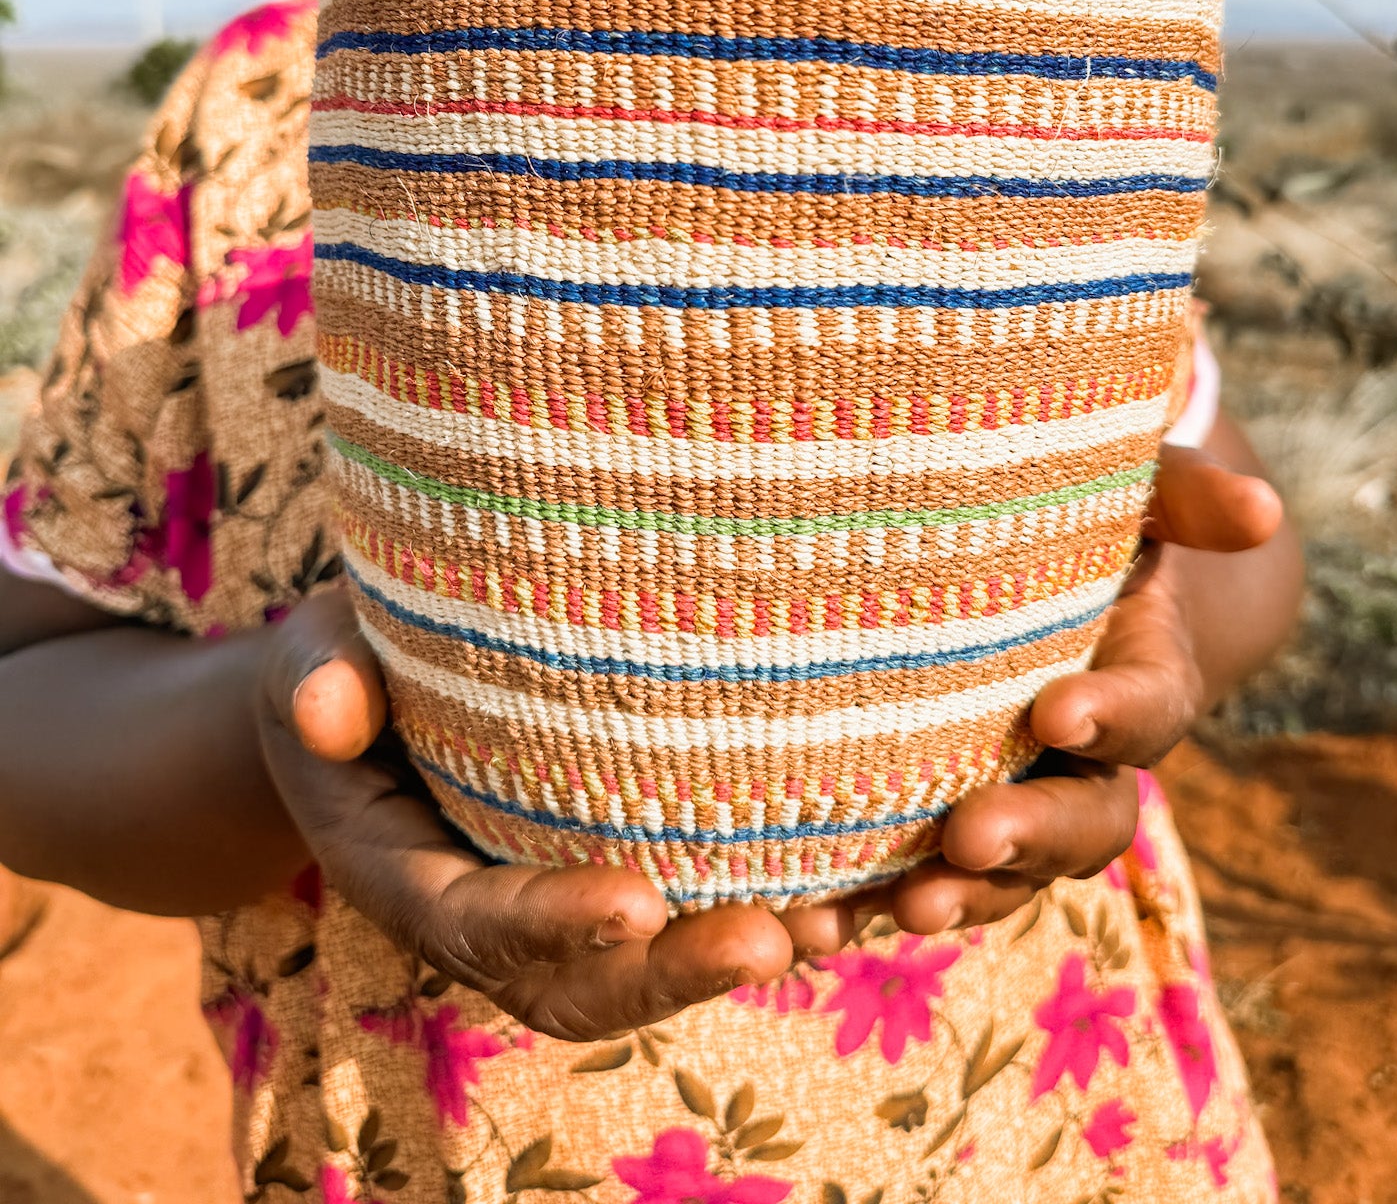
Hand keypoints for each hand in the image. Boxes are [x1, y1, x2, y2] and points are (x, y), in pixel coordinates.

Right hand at [255, 589, 796, 1039]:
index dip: (553, 922)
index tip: (636, 902)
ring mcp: (548, 902)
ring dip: (727, 959)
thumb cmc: (340, 662)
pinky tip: (843, 892)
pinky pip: (675, 916)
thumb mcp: (310, 653)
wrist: (363, 689)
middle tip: (768, 940)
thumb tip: (328, 709)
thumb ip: (318, 676)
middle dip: (670, 975)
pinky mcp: (602, 866)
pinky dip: (751, 913)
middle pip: (576, 985)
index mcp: (404, 875)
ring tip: (827, 926)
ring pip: (638, 970)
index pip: (476, 922)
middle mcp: (484, 913)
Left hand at [788, 438, 1287, 948]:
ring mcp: (1016, 801)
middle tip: (971, 835)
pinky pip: (913, 880)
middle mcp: (1087, 760)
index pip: (1148, 709)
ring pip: (1010, 873)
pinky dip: (865, 908)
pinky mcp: (936, 824)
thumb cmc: (1081, 523)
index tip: (1058, 711)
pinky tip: (815, 925)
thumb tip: (1263, 507)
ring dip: (963, 896)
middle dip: (1033, 835)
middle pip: (1085, 821)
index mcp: (1143, 679)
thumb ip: (1187, 498)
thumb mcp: (1134, 496)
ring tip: (907, 905)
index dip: (1111, 716)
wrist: (1021, 568)